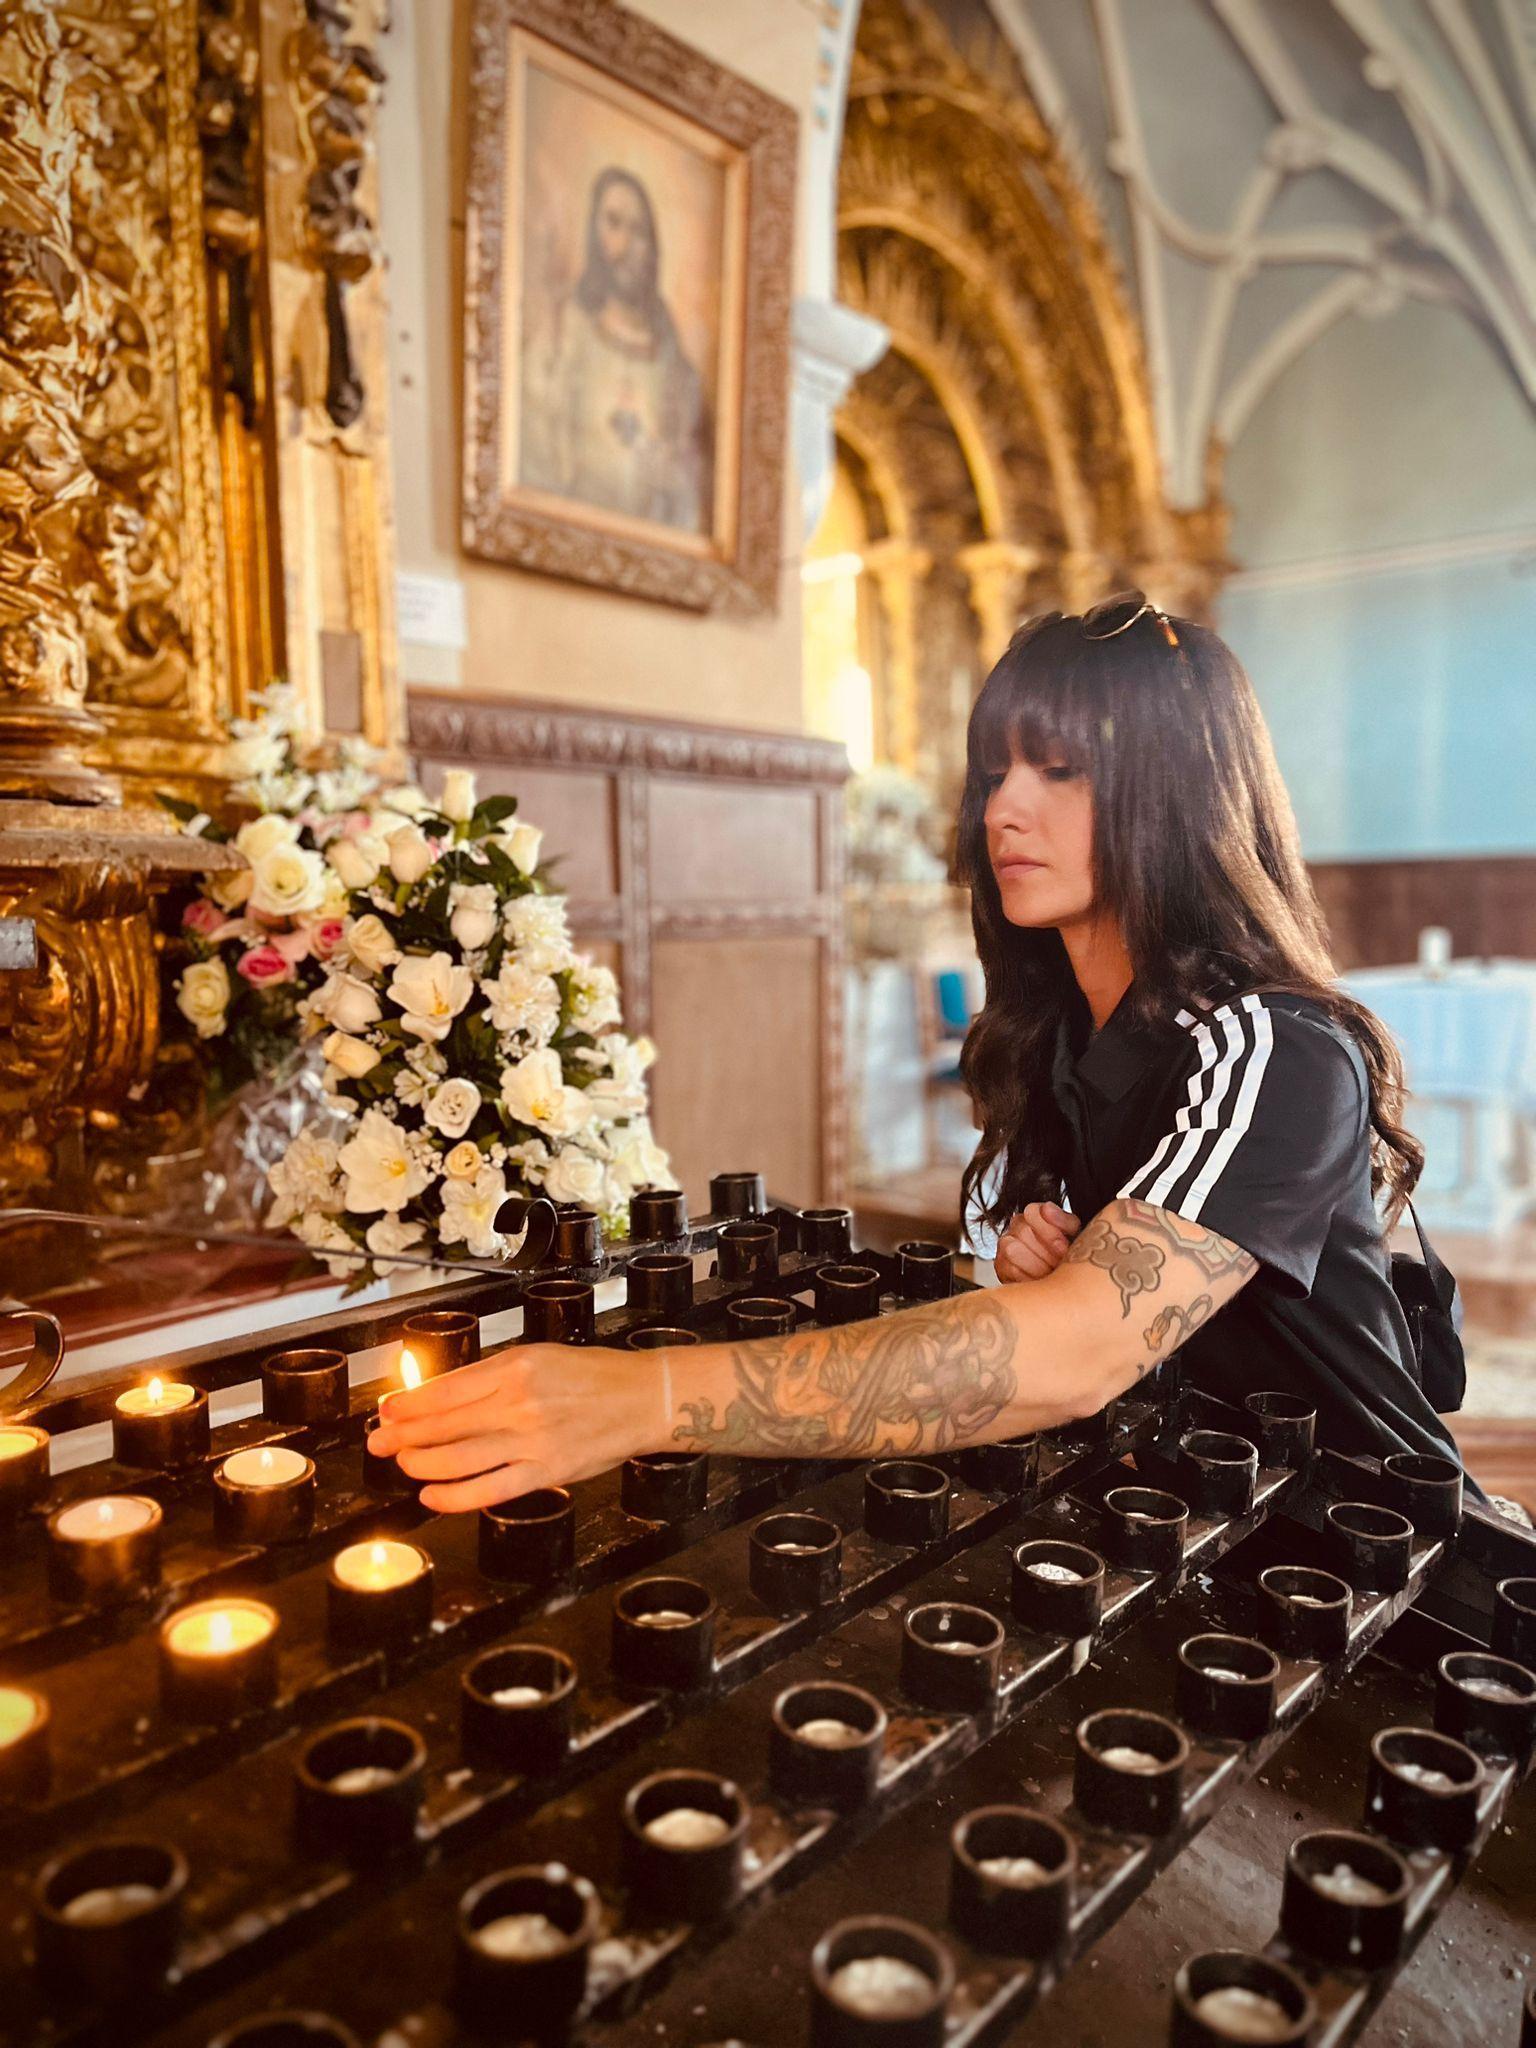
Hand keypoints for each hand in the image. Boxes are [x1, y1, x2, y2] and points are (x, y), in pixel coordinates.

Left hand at [366, 1343, 652, 1512]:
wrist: (643, 1399)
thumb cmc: (593, 1375)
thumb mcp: (539, 1357)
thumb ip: (494, 1377)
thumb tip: (443, 1396)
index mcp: (515, 1367)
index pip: (446, 1389)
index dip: (409, 1404)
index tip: (387, 1411)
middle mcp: (519, 1402)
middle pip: (444, 1424)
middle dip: (402, 1436)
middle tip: (378, 1442)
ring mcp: (532, 1440)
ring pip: (458, 1458)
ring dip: (421, 1464)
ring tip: (402, 1465)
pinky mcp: (547, 1472)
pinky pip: (489, 1489)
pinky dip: (454, 1497)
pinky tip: (432, 1497)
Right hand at [994, 1201, 1080, 1282]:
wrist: (1062, 1280)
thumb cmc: (1067, 1256)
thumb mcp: (1073, 1235)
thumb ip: (1064, 1221)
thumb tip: (1047, 1209)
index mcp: (1035, 1215)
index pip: (1032, 1212)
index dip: (1050, 1231)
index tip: (1064, 1246)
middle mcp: (1017, 1226)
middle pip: (1023, 1232)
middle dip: (1046, 1252)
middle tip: (1060, 1263)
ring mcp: (1005, 1245)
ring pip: (1012, 1249)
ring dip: (1036, 1265)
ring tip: (1050, 1272)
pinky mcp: (1000, 1266)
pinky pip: (1009, 1269)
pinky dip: (1027, 1277)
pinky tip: (1039, 1280)